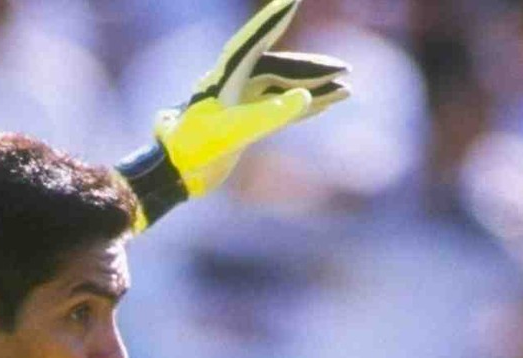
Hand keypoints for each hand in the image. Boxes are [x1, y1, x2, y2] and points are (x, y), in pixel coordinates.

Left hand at [115, 0, 350, 229]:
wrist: (175, 174)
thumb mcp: (230, 134)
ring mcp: (241, 101)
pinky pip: (281, 107)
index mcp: (225, 77)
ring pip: (284, 87)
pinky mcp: (246, 120)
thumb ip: (265, 116)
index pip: (254, 41)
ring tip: (347, 90)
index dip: (273, 19)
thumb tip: (304, 97)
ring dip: (314, 89)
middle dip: (312, 68)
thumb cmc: (194, 150)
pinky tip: (326, 104)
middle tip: (344, 69)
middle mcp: (234, 83)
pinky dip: (304, 106)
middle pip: (280, 66)